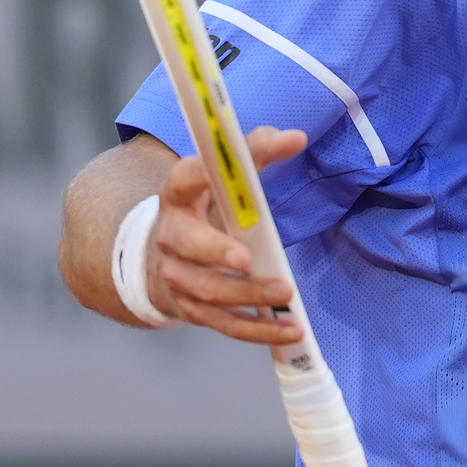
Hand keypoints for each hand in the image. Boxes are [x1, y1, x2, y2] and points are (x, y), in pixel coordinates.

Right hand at [145, 126, 308, 343]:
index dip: (209, 172)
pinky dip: (259, 329)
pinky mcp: (192, 308)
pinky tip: (290, 328)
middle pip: (189, 245)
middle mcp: (171, 236)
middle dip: (217, 252)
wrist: (174, 250)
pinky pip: (225, 324)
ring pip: (209, 291)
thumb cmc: (210, 205)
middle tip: (246, 259)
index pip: (189, 176)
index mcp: (178, 193)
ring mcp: (178, 276)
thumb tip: (295, 137)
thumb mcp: (225, 175)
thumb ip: (257, 152)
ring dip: (247, 295)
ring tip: (285, 292)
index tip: (239, 167)